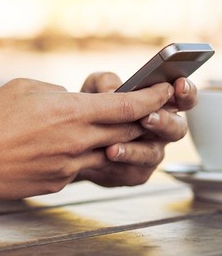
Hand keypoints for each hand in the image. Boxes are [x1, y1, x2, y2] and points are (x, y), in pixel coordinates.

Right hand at [0, 78, 173, 199]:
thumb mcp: (24, 88)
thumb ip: (58, 93)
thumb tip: (73, 101)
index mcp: (70, 112)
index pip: (129, 107)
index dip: (154, 98)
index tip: (164, 91)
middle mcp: (76, 141)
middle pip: (128, 132)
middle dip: (141, 120)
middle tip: (144, 111)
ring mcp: (69, 167)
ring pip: (109, 154)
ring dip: (113, 142)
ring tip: (101, 132)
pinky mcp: (57, 184)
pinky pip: (81, 169)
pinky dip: (81, 157)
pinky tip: (61, 150)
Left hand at [76, 72, 195, 186]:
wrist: (70, 140)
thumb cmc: (90, 108)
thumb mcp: (94, 87)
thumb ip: (107, 82)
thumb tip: (114, 90)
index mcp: (159, 106)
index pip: (182, 99)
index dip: (186, 93)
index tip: (179, 85)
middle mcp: (160, 131)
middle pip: (176, 128)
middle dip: (164, 122)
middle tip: (147, 117)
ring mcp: (149, 153)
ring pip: (153, 153)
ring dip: (136, 149)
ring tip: (115, 146)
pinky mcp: (134, 173)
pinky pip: (133, 171)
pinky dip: (119, 163)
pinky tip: (107, 155)